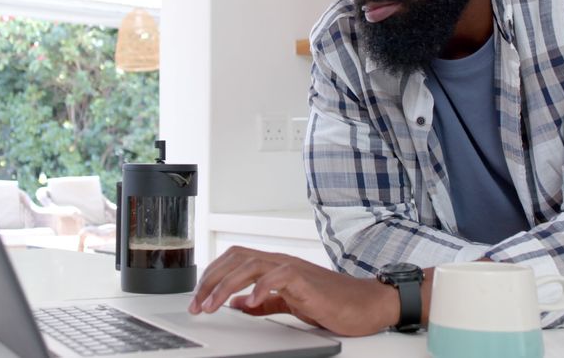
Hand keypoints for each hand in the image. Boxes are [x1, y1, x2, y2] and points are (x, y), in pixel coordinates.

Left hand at [187, 246, 398, 335]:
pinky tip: (251, 302)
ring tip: (214, 304)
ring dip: (227, 286)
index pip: (234, 259)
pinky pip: (280, 277)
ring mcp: (293, 268)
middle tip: (198, 304)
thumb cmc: (332, 302)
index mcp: (274, 265)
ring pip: (251, 265)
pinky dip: (262, 287)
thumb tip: (238, 303)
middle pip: (236, 259)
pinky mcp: (306, 280)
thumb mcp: (289, 302)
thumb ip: (264, 301)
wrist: (365, 304)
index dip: (212, 275)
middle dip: (211, 281)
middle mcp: (281, 262)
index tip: (198, 297)